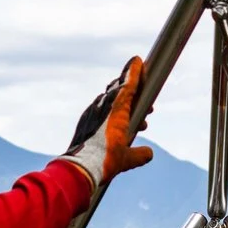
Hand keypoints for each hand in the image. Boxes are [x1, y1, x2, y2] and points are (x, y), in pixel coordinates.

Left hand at [56, 57, 154, 188]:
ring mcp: (92, 112)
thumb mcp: (128, 159)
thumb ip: (140, 154)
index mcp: (117, 109)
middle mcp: (104, 106)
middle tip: (146, 105)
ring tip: (135, 122)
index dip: (134, 72)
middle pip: (119, 90)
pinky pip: (99, 110)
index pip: (128, 84)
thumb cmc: (105, 161)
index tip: (137, 60)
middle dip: (133, 93)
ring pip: (109, 100)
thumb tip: (148, 154)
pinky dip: (110, 114)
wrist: (80, 167)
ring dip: (123, 106)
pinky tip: (114, 127)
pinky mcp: (84, 120)